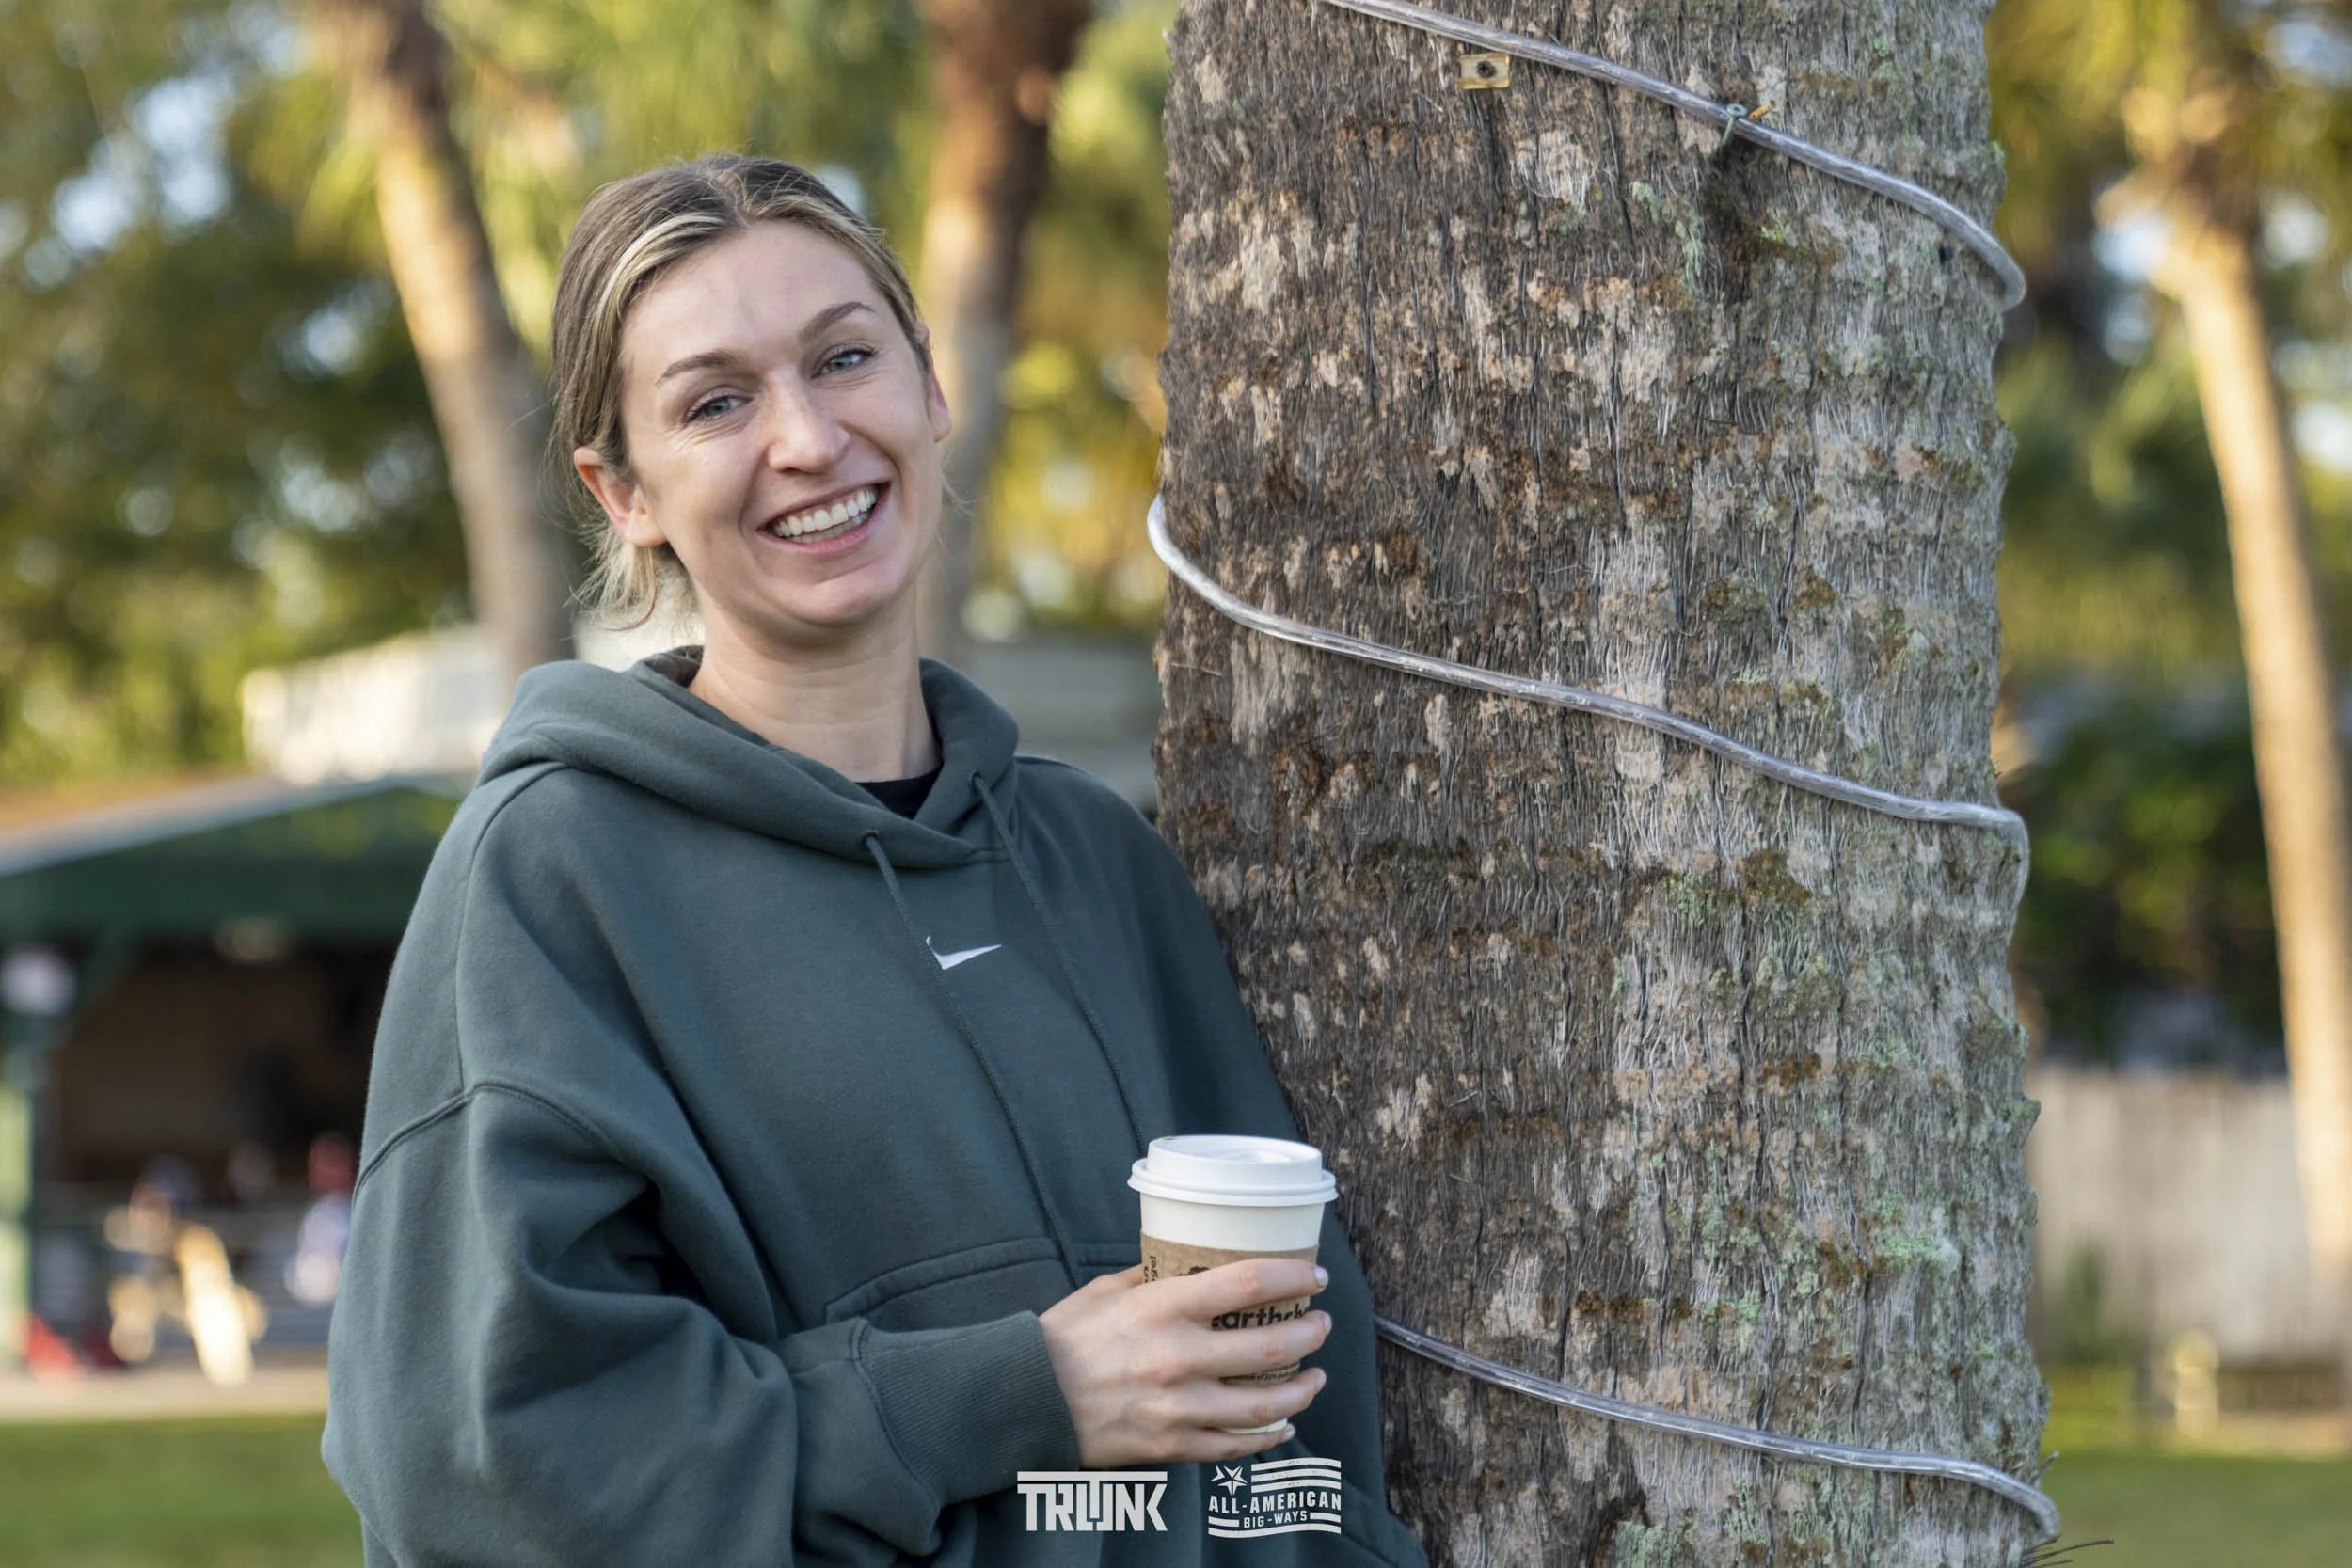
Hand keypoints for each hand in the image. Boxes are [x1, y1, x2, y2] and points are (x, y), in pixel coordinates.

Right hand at [1038, 1259, 1331, 1467]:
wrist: (1027, 1400)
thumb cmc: (1065, 1337)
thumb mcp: (1109, 1289)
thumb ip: (1157, 1277)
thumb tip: (1195, 1262)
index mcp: (1163, 1308)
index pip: (1249, 1284)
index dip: (1293, 1278)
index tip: (1315, 1277)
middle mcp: (1179, 1357)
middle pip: (1271, 1346)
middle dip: (1310, 1334)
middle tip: (1321, 1324)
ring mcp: (1178, 1407)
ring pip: (1264, 1405)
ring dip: (1302, 1390)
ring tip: (1316, 1377)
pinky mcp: (1171, 1445)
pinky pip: (1234, 1445)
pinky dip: (1267, 1438)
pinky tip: (1282, 1426)